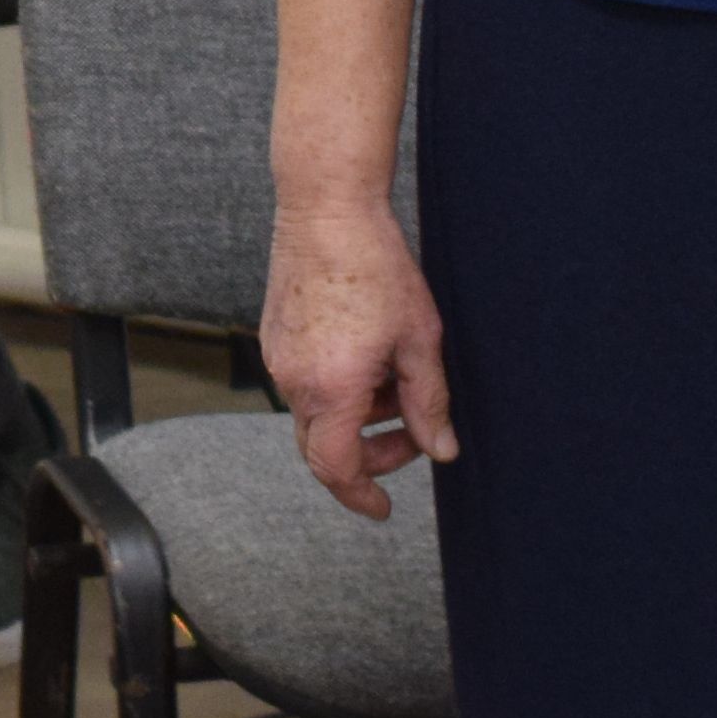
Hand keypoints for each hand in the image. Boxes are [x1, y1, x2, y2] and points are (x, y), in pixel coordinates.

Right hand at [259, 199, 452, 521]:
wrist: (326, 210)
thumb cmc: (377, 268)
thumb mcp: (419, 340)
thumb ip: (428, 403)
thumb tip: (441, 450)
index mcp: (332, 389)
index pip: (337, 468)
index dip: (361, 494)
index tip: (383, 507)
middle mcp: (295, 381)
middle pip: (323, 448)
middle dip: (369, 456)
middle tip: (412, 437)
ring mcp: (278, 359)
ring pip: (316, 415)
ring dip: (357, 416)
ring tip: (395, 379)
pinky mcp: (274, 339)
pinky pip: (304, 384)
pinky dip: (337, 390)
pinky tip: (368, 357)